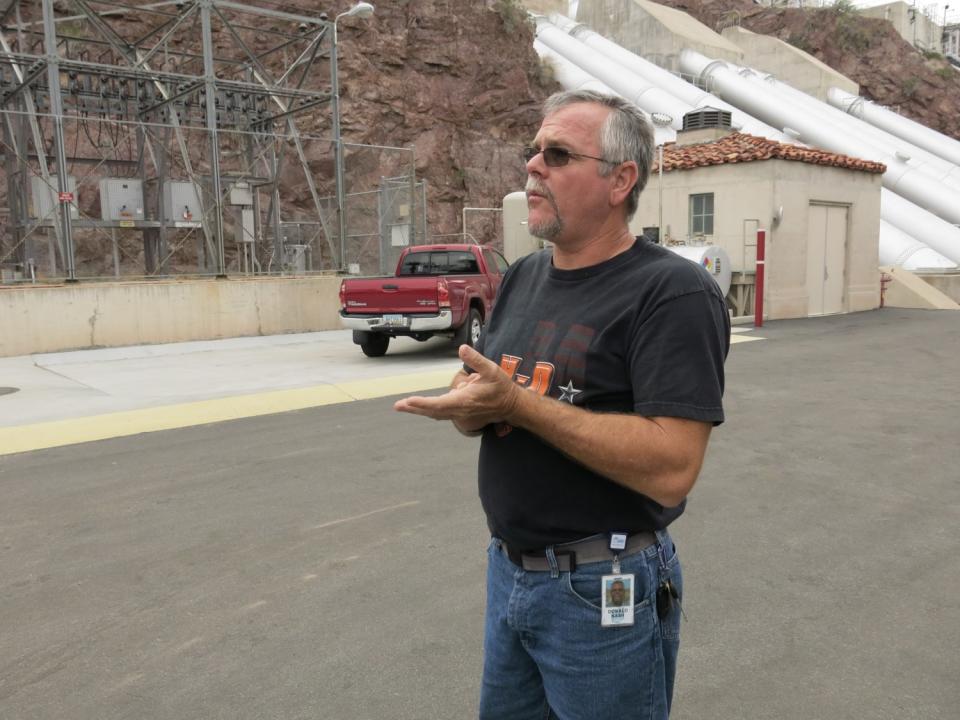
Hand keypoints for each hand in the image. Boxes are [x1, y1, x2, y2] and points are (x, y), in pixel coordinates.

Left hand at [393, 345, 521, 428]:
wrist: (511, 406)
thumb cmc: (501, 388)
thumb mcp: (492, 369)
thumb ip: (476, 359)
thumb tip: (462, 348)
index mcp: (466, 400)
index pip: (439, 404)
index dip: (423, 403)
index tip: (409, 401)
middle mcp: (461, 410)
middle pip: (433, 411)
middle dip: (415, 408)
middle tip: (398, 406)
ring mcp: (461, 415)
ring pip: (436, 413)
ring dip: (421, 409)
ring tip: (404, 405)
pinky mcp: (462, 415)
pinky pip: (442, 413)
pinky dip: (431, 409)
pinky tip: (421, 407)